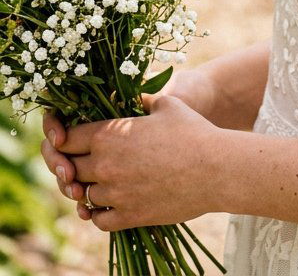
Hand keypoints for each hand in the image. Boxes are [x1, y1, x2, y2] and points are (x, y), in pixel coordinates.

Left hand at [47, 92, 222, 230]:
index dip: (67, 138)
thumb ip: (139, 99)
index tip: (74, 140)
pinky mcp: (128, 216)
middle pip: (69, 168)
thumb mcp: (165, 104)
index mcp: (109, 134)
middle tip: (84, 163)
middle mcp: (105, 165)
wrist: (216, 168)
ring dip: (87, 189)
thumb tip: (126, 92)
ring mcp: (115, 193)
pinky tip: (107, 204)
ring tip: (99, 182)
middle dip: (72, 165)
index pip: (67, 138)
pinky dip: (98, 213)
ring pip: (82, 195)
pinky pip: (97, 219)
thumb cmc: (193, 131)